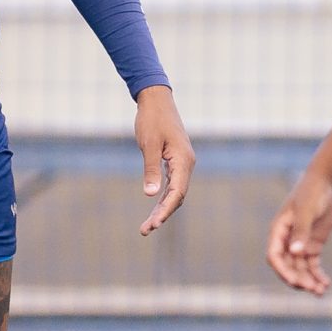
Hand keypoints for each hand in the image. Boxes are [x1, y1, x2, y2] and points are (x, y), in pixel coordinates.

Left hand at [134, 85, 195, 235]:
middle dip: (162, 215)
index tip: (153, 224)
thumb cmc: (151, 119)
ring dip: (162, 209)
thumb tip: (150, 194)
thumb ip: (151, 169)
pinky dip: (163, 197)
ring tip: (147, 226)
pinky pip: (172, 184)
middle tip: (144, 230)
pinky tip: (154, 208)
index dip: (165, 210)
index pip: (177, 193)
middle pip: (177, 197)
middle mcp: (187, 164)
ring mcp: (182, 163)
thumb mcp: (148, 145)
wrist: (156, 99)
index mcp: (183, 160)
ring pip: (175, 193)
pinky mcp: (176, 161)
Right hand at [266, 172, 331, 293]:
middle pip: (288, 266)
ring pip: (301, 269)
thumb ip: (301, 232)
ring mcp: (299, 244)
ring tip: (321, 292)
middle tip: (312, 289)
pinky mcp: (312, 245)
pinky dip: (318, 275)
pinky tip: (326, 284)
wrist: (325, 183)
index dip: (282, 271)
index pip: (274, 256)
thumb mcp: (307, 211)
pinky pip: (313, 265)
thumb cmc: (312, 193)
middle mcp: (287, 240)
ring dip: (309, 281)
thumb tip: (295, 253)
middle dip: (298, 279)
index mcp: (278, 231)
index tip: (295, 281)